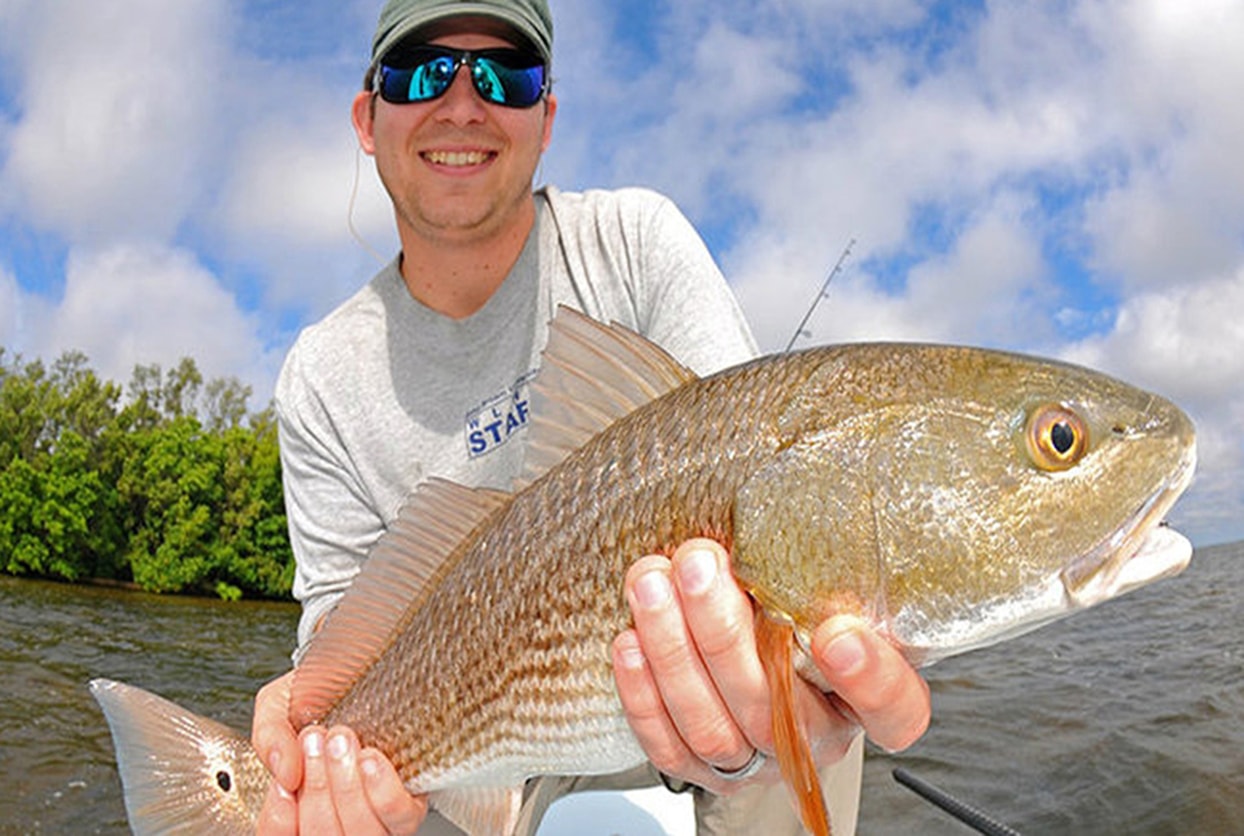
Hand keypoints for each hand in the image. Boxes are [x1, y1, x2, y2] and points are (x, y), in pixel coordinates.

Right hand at [252, 670, 427, 833]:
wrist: (365, 665)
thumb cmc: (324, 692)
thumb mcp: (280, 706)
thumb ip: (270, 737)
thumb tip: (284, 772)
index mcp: (301, 805)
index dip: (279, 822)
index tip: (285, 784)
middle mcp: (338, 818)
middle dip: (317, 788)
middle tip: (315, 740)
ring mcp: (376, 818)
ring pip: (360, 832)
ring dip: (347, 787)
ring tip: (342, 740)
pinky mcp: (410, 805)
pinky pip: (400, 817)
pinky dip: (382, 791)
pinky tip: (371, 760)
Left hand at [612, 538, 929, 793]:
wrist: (762, 652)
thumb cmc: (801, 604)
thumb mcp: (832, 579)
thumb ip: (828, 558)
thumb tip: (809, 470)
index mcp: (870, 699)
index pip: (893, 709)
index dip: (871, 680)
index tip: (837, 631)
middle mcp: (816, 738)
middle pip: (775, 713)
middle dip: (724, 635)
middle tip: (699, 563)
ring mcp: (756, 760)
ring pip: (713, 728)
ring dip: (673, 651)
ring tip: (650, 582)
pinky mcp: (700, 766)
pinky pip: (669, 745)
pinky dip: (644, 694)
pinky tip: (630, 641)